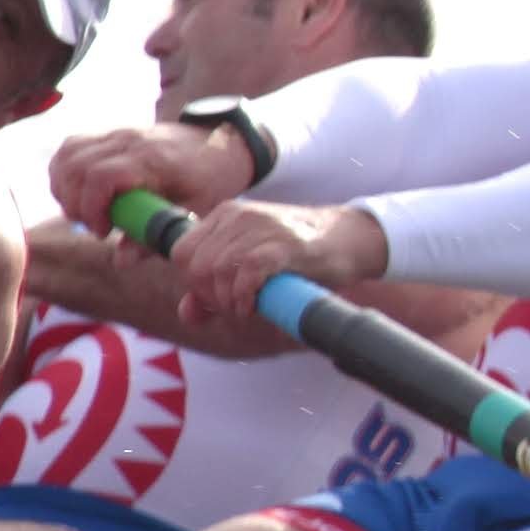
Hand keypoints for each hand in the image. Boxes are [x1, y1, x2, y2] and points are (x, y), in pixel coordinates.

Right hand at [53, 116, 259, 232]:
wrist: (220, 142)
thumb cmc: (210, 180)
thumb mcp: (194, 212)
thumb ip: (157, 236)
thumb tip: (121, 261)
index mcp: (154, 160)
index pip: (102, 176)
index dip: (93, 208)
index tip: (105, 232)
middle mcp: (129, 141)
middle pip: (76, 166)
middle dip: (76, 204)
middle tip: (98, 227)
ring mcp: (116, 134)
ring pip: (67, 156)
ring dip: (65, 189)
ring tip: (87, 213)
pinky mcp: (108, 134)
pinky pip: (70, 148)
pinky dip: (64, 172)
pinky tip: (79, 194)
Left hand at [168, 199, 386, 329]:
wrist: (348, 239)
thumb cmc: (299, 257)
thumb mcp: (250, 268)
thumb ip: (215, 291)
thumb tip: (188, 314)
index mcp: (225, 215)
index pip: (181, 253)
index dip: (193, 284)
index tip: (217, 298)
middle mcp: (238, 215)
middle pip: (195, 266)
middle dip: (210, 297)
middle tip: (234, 307)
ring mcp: (261, 226)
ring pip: (217, 271)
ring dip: (228, 301)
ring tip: (247, 308)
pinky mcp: (284, 243)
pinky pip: (247, 273)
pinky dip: (246, 297)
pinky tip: (255, 306)